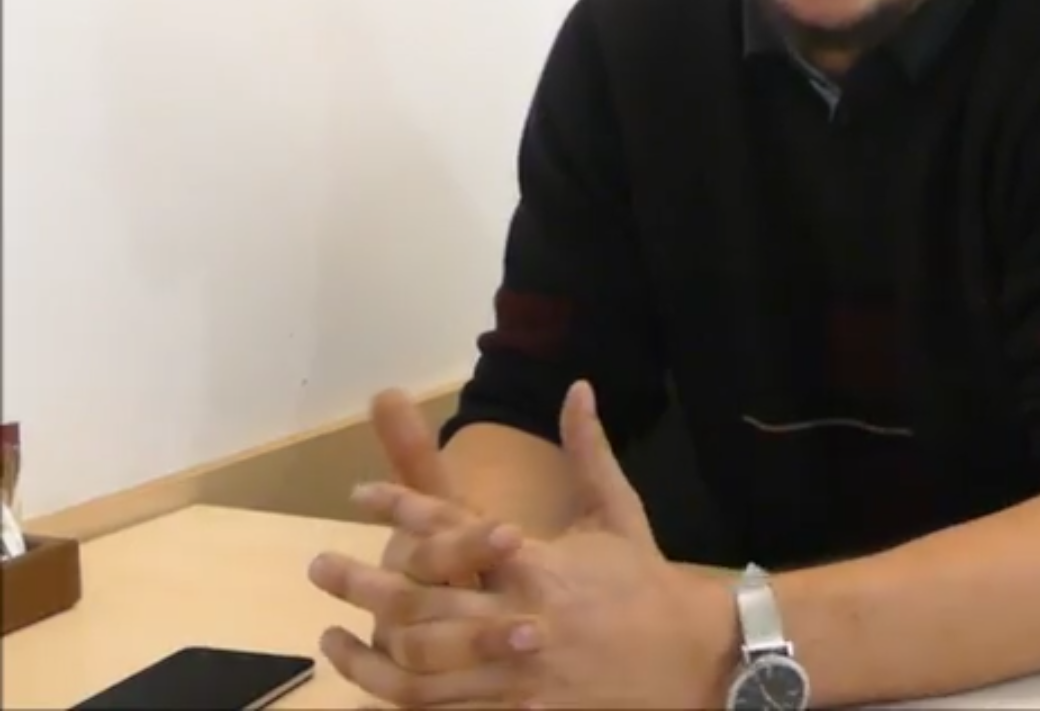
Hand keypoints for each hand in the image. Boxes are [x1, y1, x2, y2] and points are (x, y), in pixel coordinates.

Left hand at [316, 382, 736, 709]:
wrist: (695, 657)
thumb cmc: (648, 581)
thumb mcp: (620, 512)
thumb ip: (589, 451)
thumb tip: (578, 386)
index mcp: (541, 562)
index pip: (457, 526)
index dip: (402, 507)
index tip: (361, 494)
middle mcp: (522, 615)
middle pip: (422, 599)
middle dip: (363, 582)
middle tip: (319, 566)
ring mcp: (518, 670)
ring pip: (422, 664)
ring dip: (367, 648)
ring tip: (327, 632)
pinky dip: (396, 699)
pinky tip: (367, 683)